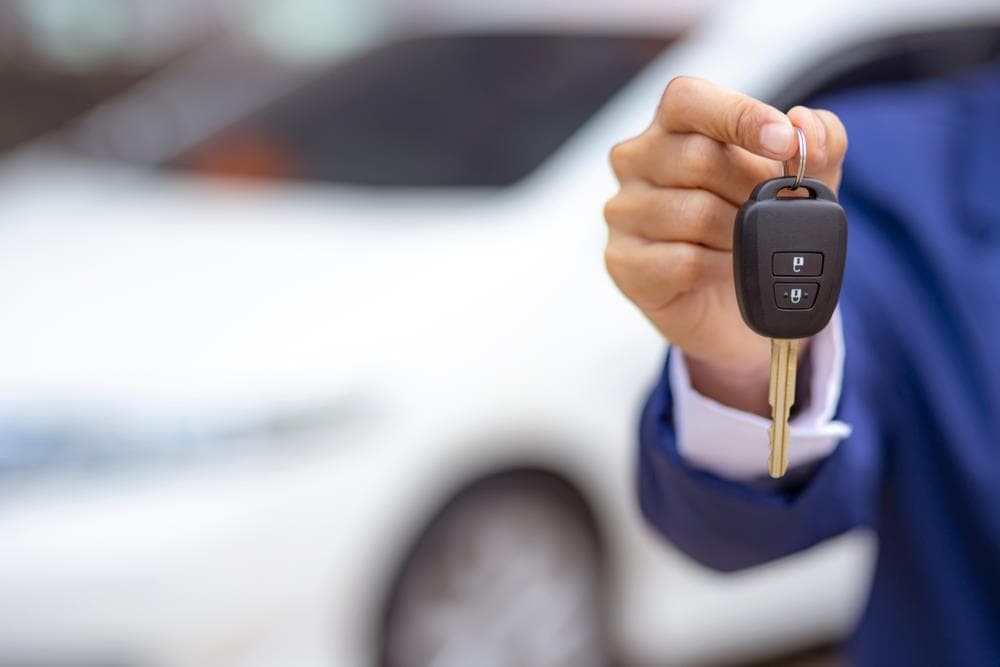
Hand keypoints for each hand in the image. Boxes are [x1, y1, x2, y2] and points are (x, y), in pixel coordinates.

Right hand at [604, 77, 847, 415]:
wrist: (734, 305)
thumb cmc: (754, 229)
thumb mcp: (803, 184)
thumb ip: (819, 145)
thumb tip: (808, 125)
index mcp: (673, 126)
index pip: (689, 100)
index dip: (739, 116)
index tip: (785, 142)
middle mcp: (636, 160)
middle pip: (699, 159)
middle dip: (752, 190)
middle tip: (768, 212)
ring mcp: (623, 211)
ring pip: (694, 214)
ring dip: (736, 236)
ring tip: (741, 244)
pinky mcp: (621, 260)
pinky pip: (681, 260)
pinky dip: (717, 269)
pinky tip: (720, 269)